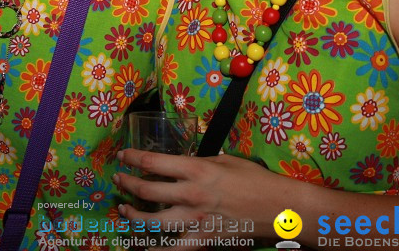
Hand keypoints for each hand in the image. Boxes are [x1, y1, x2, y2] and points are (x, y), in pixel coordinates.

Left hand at [114, 149, 287, 241]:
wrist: (280, 207)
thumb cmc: (254, 179)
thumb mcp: (224, 160)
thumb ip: (199, 162)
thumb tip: (179, 164)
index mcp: (197, 169)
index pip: (153, 162)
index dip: (133, 158)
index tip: (123, 155)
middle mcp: (192, 195)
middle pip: (147, 191)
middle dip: (127, 184)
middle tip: (118, 179)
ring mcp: (196, 220)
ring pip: (153, 222)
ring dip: (134, 215)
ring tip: (124, 209)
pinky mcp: (204, 239)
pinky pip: (174, 249)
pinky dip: (157, 250)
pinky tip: (143, 247)